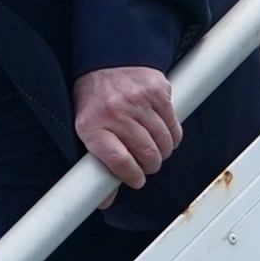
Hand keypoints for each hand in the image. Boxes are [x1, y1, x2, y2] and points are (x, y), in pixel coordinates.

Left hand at [73, 65, 179, 204]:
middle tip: (148, 165)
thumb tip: (104, 201)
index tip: (137, 181)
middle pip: (146, 154)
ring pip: (163, 142)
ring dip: (163, 152)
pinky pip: (174, 125)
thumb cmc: (95, 100)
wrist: (106, 59)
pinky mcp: (157, 91)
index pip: (118, 160)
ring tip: (156, 150)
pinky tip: (165, 135)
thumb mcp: (86, 130)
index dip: (132, 176)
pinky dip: (173, 135)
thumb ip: (97, 165)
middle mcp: (115, 112)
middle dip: (151, 166)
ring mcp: (138, 100)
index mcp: (92, 125)